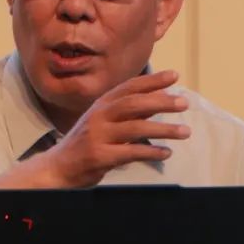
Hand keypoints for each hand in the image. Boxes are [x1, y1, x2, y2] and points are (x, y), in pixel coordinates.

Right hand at [37, 70, 190, 188]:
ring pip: (135, 128)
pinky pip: (130, 152)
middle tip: (184, 102)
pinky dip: (151, 152)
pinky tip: (166, 152)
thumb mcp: (105, 122)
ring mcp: (98, 136)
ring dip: (163, 129)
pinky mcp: (100, 156)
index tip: (174, 75)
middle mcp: (99, 117)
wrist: (58, 168)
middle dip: (161, 101)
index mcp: (101, 105)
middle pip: (133, 104)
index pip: (129, 87)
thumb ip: (131, 113)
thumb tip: (160, 99)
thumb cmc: (86, 143)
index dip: (152, 80)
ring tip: (185, 131)